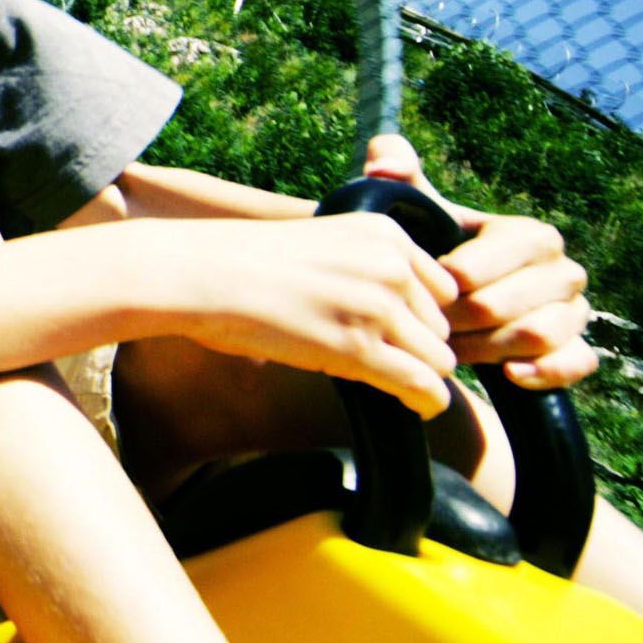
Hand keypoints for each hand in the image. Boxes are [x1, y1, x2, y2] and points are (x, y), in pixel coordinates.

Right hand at [171, 214, 462, 414]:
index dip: (417, 316)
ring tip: (388, 383)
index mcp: (386, 232)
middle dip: (416, 346)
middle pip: (441, 326)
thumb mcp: (321, 243)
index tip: (392, 332)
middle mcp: (392, 266)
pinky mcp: (360, 349)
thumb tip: (388, 313)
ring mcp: (378, 307)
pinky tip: (416, 410)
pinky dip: (426, 403)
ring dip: (418, 375)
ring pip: (438, 359)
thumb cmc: (243, 263)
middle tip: (378, 358)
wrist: (201, 275)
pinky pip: (422, 385)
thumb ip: (363, 266)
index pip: (440, 288)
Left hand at [362, 135, 596, 389]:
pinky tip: (508, 375)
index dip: (448, 280)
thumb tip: (383, 162)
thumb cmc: (435, 249)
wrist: (454, 303)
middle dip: (458, 320)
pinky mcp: (578, 349)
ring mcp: (575, 312)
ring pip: (538, 335)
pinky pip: (576, 363)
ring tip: (450, 350)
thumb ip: (397, 173)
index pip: (485, 263)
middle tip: (426, 327)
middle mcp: (562, 271)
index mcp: (530, 235)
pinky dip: (544, 371)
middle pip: (505, 304)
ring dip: (486, 349)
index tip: (418, 288)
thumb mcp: (416, 211)